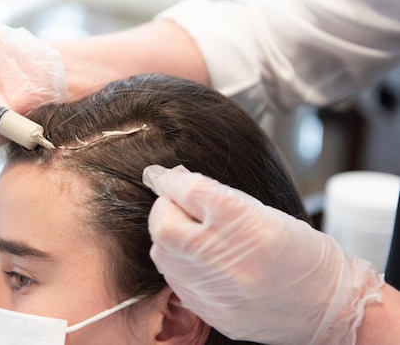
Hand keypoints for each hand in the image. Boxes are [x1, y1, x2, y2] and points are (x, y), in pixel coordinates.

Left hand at [143, 165, 384, 344]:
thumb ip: (216, 196)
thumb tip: (176, 183)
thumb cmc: (303, 254)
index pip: (189, 192)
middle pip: (164, 225)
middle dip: (163, 209)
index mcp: (245, 223)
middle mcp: (226, 257)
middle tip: (173, 205)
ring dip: (168, 238)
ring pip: (162, 254)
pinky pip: (174, 281)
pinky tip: (198, 261)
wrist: (328, 307)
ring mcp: (216, 289)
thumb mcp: (265, 212)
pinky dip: (178, 264)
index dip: (172, 181)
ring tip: (188, 233)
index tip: (167, 179)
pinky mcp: (211, 311)